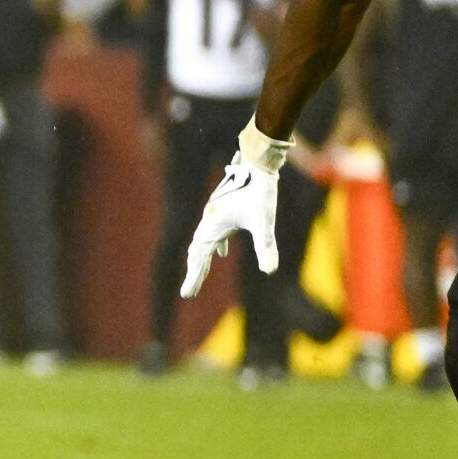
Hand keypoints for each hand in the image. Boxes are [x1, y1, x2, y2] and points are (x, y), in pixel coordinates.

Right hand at [179, 124, 289, 296]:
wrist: (258, 163)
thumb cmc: (260, 191)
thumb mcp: (264, 222)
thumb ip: (266, 247)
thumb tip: (270, 270)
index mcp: (213, 224)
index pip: (199, 257)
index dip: (194, 277)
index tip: (186, 295)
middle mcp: (210, 220)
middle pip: (198, 251)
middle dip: (195, 272)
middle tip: (189, 293)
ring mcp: (216, 214)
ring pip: (205, 242)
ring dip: (203, 259)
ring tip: (199, 275)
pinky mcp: (226, 210)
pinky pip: (215, 233)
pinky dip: (215, 246)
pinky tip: (222, 253)